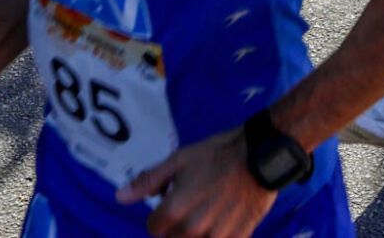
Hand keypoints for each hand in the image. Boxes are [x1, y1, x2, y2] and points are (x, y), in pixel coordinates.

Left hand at [117, 127, 275, 237]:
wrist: (263, 154)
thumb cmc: (218, 154)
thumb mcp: (179, 160)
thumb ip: (148, 181)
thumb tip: (119, 197)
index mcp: (174, 211)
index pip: (153, 228)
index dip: (162, 213)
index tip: (175, 199)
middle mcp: (192, 229)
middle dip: (178, 225)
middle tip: (196, 203)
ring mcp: (216, 237)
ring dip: (198, 231)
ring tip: (212, 209)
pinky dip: (218, 234)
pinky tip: (226, 218)